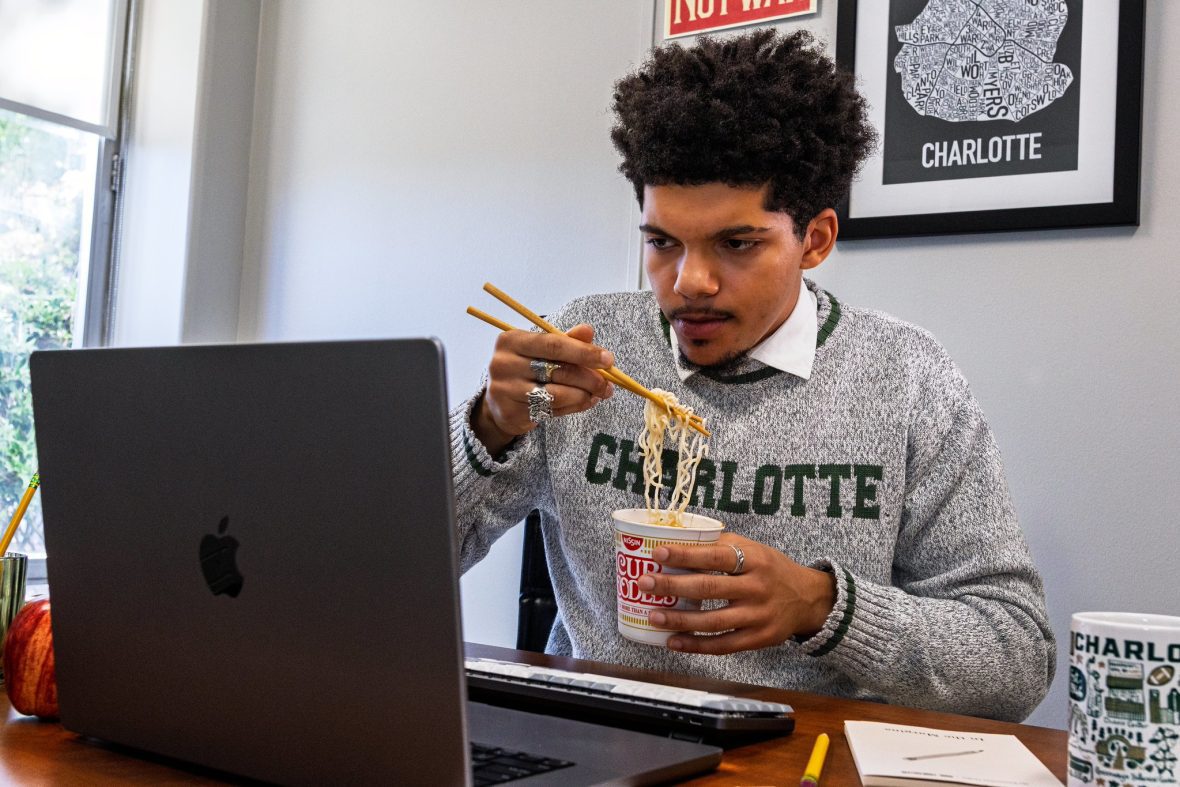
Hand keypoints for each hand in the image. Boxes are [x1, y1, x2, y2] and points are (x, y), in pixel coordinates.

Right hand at [472, 324, 615, 454]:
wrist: (499, 403)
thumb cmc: (526, 370)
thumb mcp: (543, 351)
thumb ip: (566, 341)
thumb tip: (588, 330)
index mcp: (512, 340)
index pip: (554, 345)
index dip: (584, 352)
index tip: (608, 359)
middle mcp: (504, 363)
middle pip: (558, 370)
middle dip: (589, 378)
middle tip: (608, 384)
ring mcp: (505, 390)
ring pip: (557, 394)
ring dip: (584, 395)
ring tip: (598, 394)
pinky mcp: (511, 412)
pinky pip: (552, 410)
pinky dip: (573, 406)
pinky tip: (584, 402)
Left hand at [638, 534, 835, 654]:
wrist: (808, 598)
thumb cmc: (771, 569)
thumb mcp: (754, 549)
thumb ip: (722, 545)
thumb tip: (681, 539)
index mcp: (755, 559)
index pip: (716, 555)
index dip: (686, 554)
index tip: (658, 553)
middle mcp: (757, 588)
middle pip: (709, 588)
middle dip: (673, 586)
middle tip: (644, 583)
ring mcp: (758, 616)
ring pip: (713, 621)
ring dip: (679, 619)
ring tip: (653, 615)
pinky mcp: (758, 639)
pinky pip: (722, 645)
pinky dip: (695, 645)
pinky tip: (673, 642)